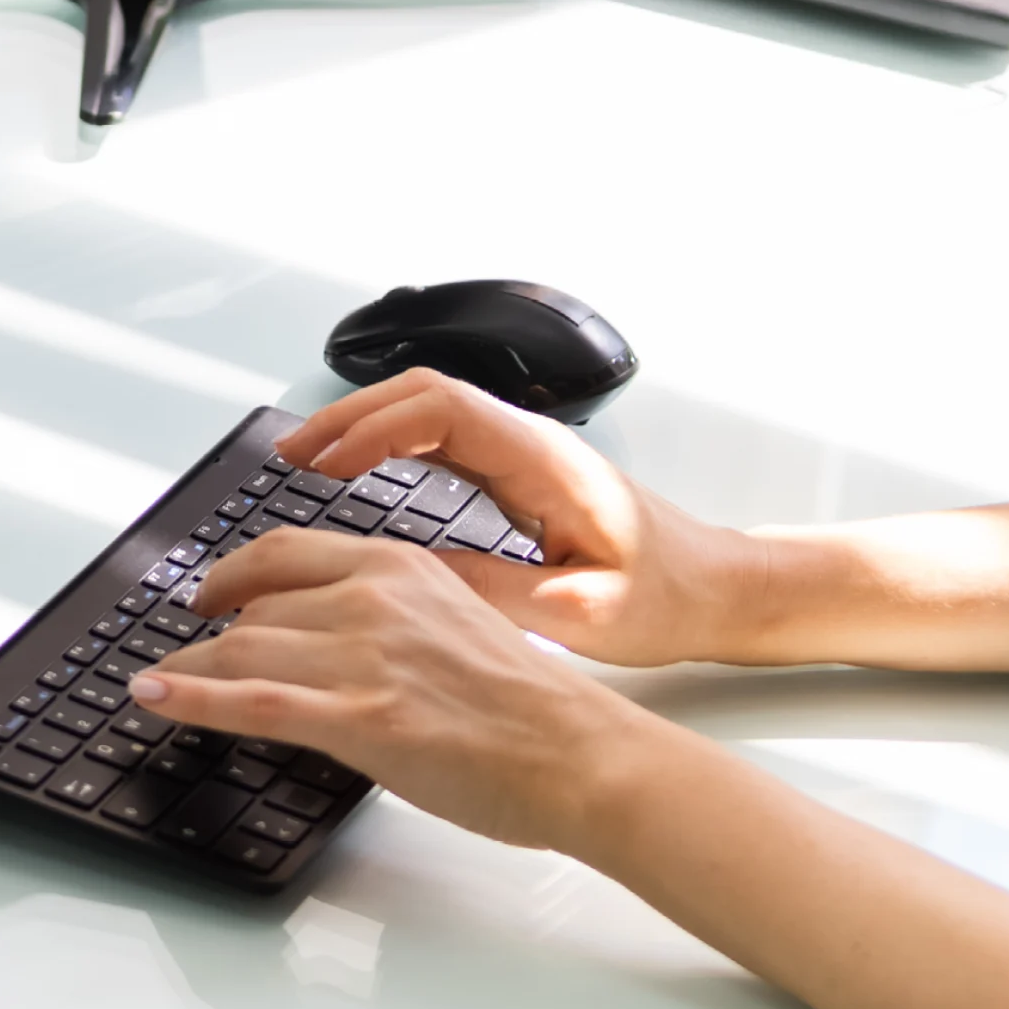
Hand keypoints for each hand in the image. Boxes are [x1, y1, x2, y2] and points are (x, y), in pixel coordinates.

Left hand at [131, 529, 663, 850]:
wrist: (579, 751)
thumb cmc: (532, 704)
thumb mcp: (458, 623)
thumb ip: (394, 616)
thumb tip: (340, 636)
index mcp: (402, 565)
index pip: (287, 552)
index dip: (232, 573)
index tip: (210, 592)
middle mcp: (375, 597)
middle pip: (255, 602)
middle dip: (207, 631)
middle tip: (182, 649)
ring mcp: (364, 657)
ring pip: (243, 648)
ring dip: (189, 670)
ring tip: (159, 686)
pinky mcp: (361, 718)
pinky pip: (251, 700)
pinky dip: (189, 697)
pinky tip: (153, 698)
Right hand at [274, 369, 768, 666]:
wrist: (719, 589)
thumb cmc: (667, 598)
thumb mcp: (575, 613)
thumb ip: (491, 592)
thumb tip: (409, 576)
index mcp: (545, 461)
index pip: (441, 409)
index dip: (372, 427)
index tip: (322, 465)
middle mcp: (531, 442)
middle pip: (422, 394)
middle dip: (349, 417)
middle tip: (289, 455)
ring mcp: (523, 453)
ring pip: (428, 411)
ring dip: (364, 427)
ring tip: (305, 461)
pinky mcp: (520, 474)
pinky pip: (441, 440)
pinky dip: (390, 446)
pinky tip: (357, 474)